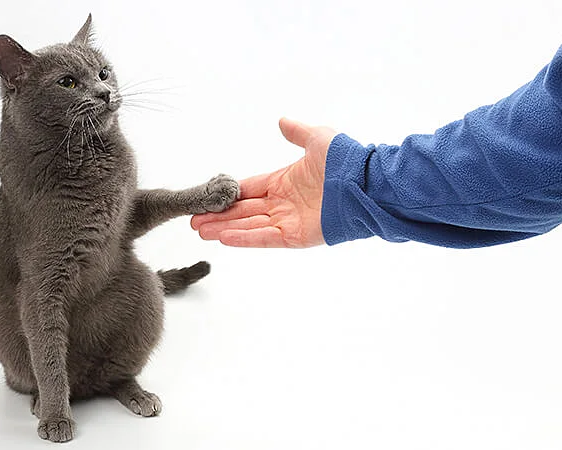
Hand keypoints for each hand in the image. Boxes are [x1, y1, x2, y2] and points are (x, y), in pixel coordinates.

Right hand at [190, 118, 335, 247]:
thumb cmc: (346, 160)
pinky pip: (264, 238)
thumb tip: (282, 122)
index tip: (207, 198)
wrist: (367, 182)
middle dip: (218, 216)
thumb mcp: (317, 138)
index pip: (248, 189)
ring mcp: (288, 221)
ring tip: (200, 231)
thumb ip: (297, 133)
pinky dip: (244, 238)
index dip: (227, 195)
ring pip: (249, 226)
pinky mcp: (296, 236)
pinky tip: (223, 238)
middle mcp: (283, 203)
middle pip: (243, 211)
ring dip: (224, 229)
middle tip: (194, 221)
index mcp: (284, 182)